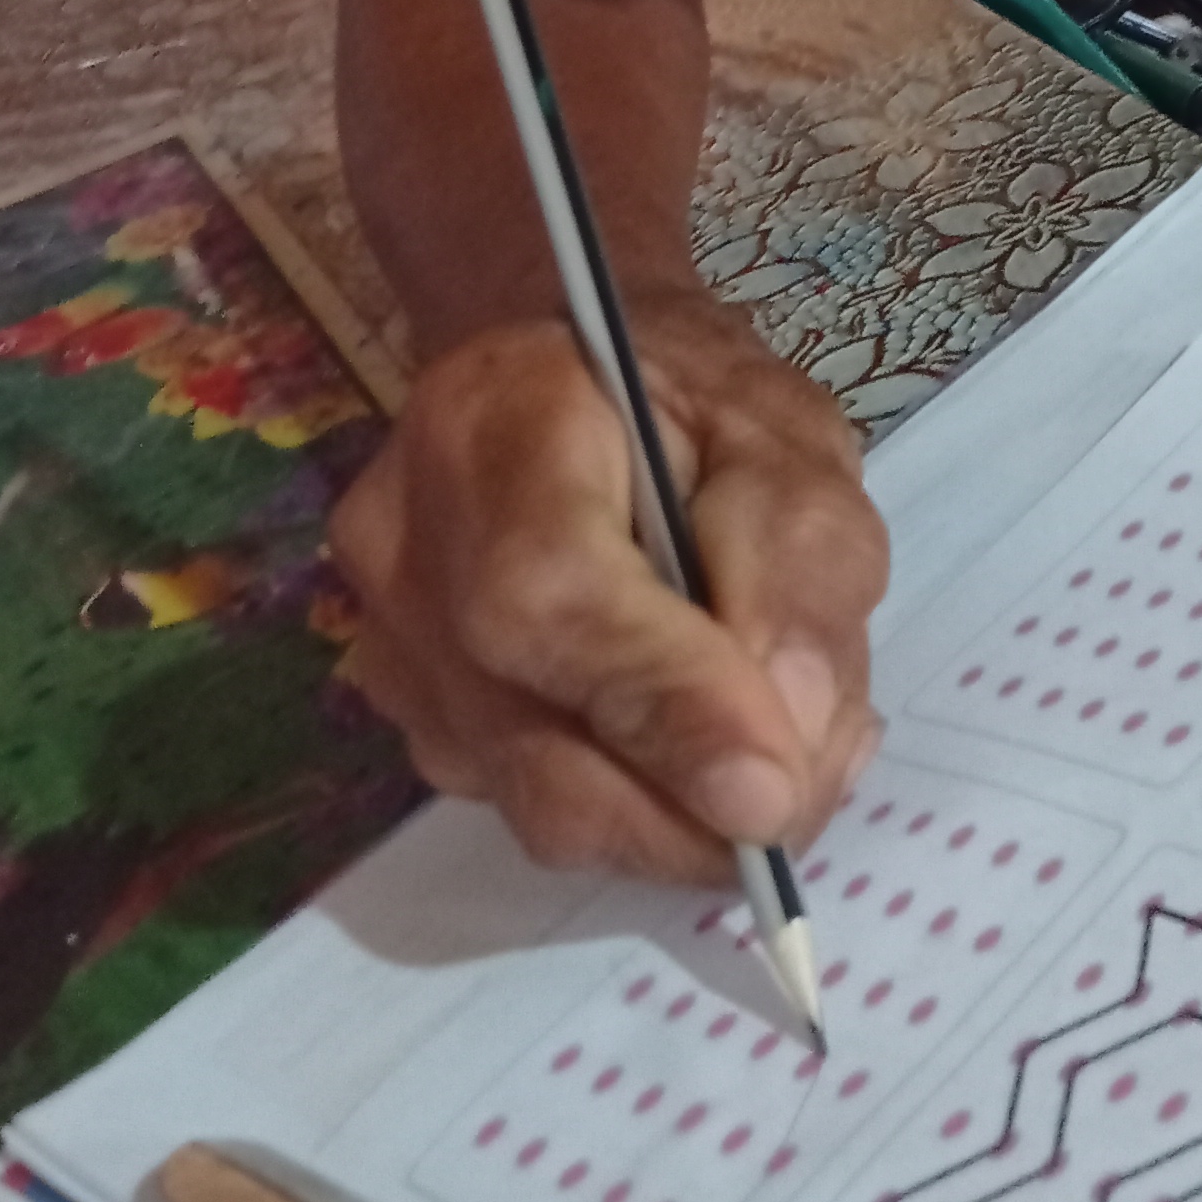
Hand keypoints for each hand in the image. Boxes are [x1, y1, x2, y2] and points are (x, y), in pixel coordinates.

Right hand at [328, 288, 887, 879]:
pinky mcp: (416, 723)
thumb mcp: (789, 440)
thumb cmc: (693, 400)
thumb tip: (786, 742)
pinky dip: (641, 803)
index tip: (771, 793)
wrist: (577, 390)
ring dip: (679, 811)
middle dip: (689, 807)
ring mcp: (395, 649)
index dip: (664, 704)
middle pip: (531, 740)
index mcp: (492, 421)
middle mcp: (406, 548)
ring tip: (772, 741)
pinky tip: (699, 737)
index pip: (549, 594)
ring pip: (539, 799)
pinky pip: (533, 806)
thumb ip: (800, 569)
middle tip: (806, 792)